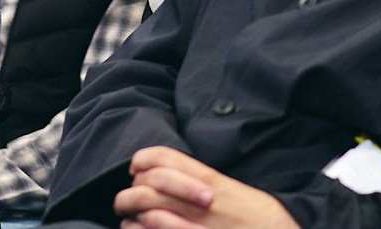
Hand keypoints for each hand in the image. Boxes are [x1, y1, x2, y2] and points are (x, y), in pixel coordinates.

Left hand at [113, 146, 297, 228]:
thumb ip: (201, 182)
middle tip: (124, 198)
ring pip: (143, 212)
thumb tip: (172, 179)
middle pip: (146, 185)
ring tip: (128, 217)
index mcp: (208, 180)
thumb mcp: (231, 190)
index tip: (136, 169)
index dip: (141, 161)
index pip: (162, 158)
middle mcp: (197, 200)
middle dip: (129, 192)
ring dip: (129, 214)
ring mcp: (194, 223)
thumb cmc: (256, 217)